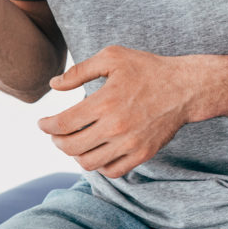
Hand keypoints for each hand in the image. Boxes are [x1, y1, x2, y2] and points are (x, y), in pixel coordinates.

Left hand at [39, 46, 208, 178]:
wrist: (185, 88)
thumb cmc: (146, 69)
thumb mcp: (112, 57)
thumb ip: (79, 71)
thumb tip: (53, 85)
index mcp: (105, 102)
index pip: (63, 124)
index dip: (46, 126)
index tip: (42, 123)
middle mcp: (116, 127)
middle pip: (71, 147)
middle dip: (56, 141)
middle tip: (55, 134)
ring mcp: (130, 144)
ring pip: (89, 163)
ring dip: (74, 155)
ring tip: (73, 143)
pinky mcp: (142, 154)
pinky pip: (112, 171)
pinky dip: (98, 165)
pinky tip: (94, 151)